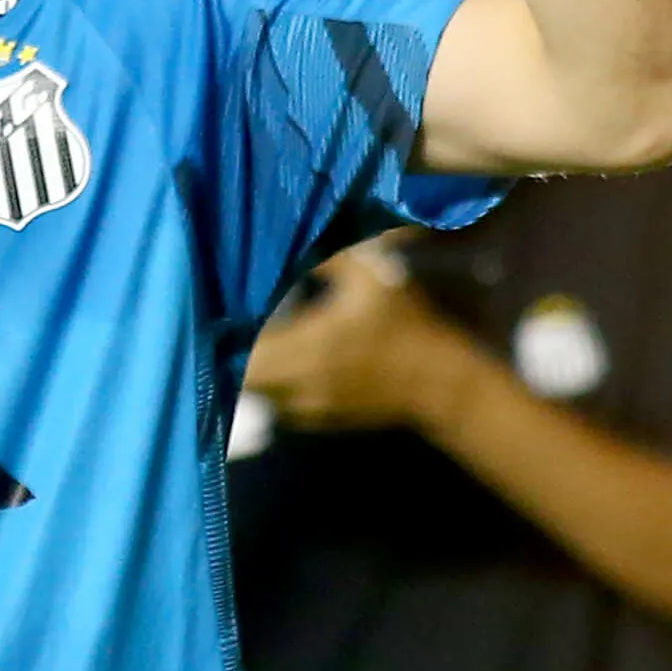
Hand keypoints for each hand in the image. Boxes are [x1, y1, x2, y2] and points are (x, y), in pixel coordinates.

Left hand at [243, 244, 475, 431]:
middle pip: (248, 385)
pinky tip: (295, 368)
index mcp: (305, 351)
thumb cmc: (407, 327)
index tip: (229, 320)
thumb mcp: (373, 276)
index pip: (245, 359)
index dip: (231, 342)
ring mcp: (314, 411)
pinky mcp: (328, 422)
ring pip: (267, 400)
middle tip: (242, 333)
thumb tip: (303, 247)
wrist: (442, 383)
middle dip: (241, 361)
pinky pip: (289, 409)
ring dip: (261, 379)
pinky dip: (282, 391)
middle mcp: (300, 388)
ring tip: (264, 350)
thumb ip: (333, 256)